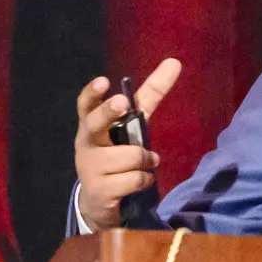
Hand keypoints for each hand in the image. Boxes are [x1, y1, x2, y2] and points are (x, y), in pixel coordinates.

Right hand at [73, 58, 181, 228]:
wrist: (98, 200)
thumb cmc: (116, 152)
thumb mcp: (131, 123)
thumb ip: (150, 94)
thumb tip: (175, 61)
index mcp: (90, 124)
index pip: (86, 104)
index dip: (93, 93)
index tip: (104, 81)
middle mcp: (85, 142)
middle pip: (95, 123)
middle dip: (109, 111)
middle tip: (122, 102)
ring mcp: (89, 167)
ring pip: (130, 156)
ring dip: (147, 160)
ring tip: (147, 164)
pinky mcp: (100, 190)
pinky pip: (134, 179)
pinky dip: (145, 179)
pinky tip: (141, 181)